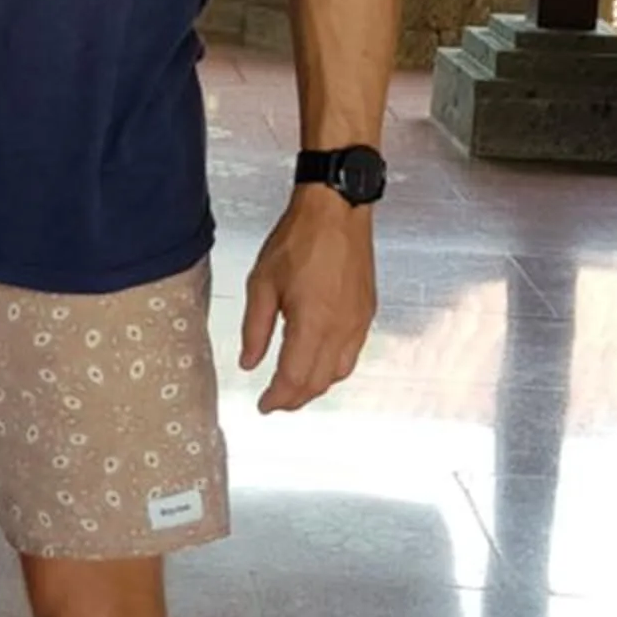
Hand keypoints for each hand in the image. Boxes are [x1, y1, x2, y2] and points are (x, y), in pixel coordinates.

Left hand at [239, 191, 375, 413]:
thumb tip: (249, 362)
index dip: (277, 398)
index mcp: (313, 323)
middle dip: (296, 399)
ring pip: (339, 372)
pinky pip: (352, 354)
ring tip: (294, 388)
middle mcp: (342, 329)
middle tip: (275, 402)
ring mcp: (359, 322)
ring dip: (316, 386)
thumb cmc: (299, 239)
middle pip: (319, 382)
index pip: (295, 378)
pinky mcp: (367, 312)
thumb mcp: (262, 283)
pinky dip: (333, 368)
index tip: (263, 405)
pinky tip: (318, 363)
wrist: (337, 210)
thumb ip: (254, 329)